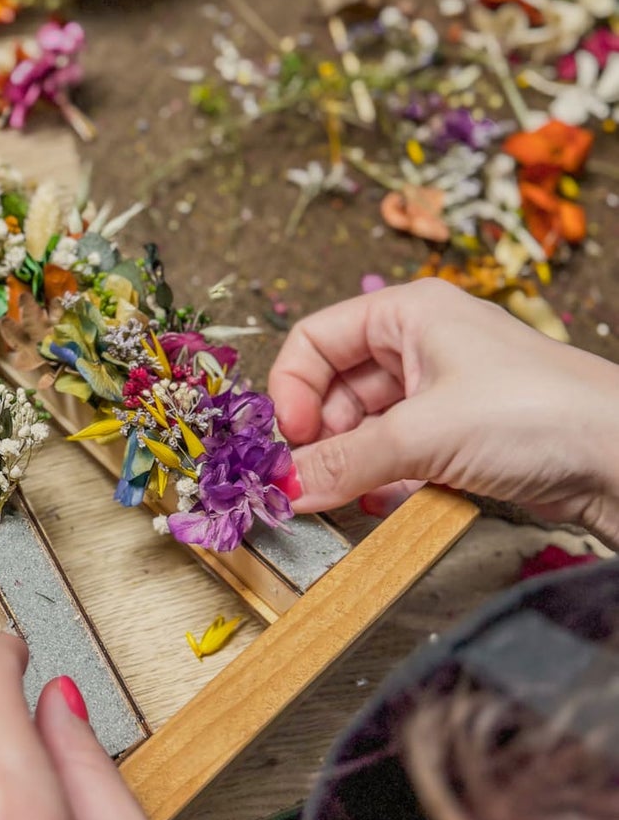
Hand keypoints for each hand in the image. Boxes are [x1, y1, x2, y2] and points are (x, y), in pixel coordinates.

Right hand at [269, 278, 618, 545]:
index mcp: (409, 313)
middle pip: (337, 388)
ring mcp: (445, 393)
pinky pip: (401, 456)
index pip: (316, 339)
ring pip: (368, 428)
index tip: (291, 441)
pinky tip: (385, 506)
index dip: (293, 390)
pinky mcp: (464, 437)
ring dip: (353, 465)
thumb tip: (284, 487)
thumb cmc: (535, 414)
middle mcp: (423, 345)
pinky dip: (386, 481)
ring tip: (350, 498)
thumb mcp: (423, 435)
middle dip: (323, 437)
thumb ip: (345, 462)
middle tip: (311, 482)